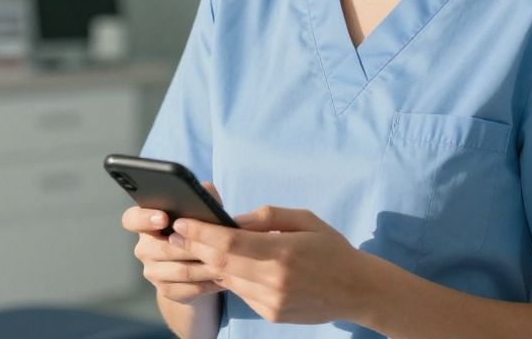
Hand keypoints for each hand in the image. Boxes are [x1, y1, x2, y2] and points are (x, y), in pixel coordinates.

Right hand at [121, 181, 228, 304]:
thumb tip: (206, 189)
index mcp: (146, 223)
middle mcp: (144, 248)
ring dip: (204, 266)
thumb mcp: (201, 212)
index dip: (144, 218)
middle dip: (191, 246)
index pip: (132, 219)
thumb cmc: (198, 231)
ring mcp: (152, 271)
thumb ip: (202, 198)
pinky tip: (222, 278)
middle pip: (162, 248)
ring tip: (225, 261)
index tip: (164, 218)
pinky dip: (207, 283)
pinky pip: (187, 288)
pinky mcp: (165, 290)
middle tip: (213, 244)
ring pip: (179, 270)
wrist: (196, 269)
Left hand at [169, 205, 369, 324]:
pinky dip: (230, 277)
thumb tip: (230, 219)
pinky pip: (241, 292)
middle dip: (193, 246)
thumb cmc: (330, 248)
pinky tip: (225, 265)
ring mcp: (271, 301)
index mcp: (283, 252)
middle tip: (174, 233)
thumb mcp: (304, 219)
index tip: (181, 222)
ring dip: (208, 263)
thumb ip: (266, 217)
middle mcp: (274, 280)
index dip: (200, 232)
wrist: (357, 290)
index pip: (229, 242)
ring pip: (227, 279)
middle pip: (221, 262)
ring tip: (192, 246)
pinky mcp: (271, 314)